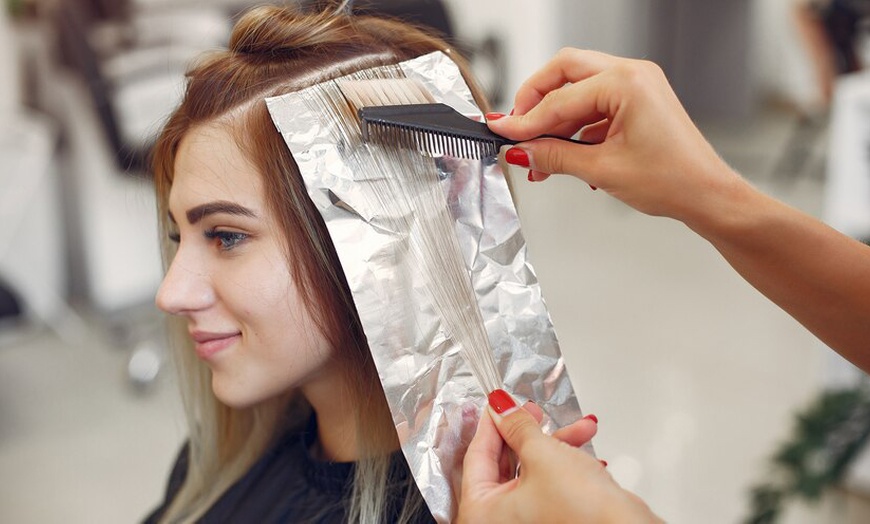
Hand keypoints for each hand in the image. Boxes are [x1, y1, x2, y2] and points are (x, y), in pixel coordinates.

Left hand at [458, 389, 660, 523]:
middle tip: (532, 410)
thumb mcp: (542, 454)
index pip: (478, 456)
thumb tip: (502, 408)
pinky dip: (564, 464)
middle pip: (504, 463)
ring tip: (580, 428)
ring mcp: (525, 522)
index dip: (492, 423)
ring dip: (556, 445)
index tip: (500, 403)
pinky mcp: (549, 519)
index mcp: (482, 513)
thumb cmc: (583, 513)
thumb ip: (517, 427)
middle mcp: (499, 522)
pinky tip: (584, 448)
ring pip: (531, 470)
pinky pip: (547, 483)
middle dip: (527, 433)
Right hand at [487, 48, 744, 227]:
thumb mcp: (602, 169)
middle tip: (515, 128)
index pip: (559, 99)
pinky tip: (562, 156)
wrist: (707, 195)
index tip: (501, 131)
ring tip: (537, 156)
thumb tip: (521, 151)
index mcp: (627, 83)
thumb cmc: (674, 180)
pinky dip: (574, 128)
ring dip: (554, 120)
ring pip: (577, 90)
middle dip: (536, 101)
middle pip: (565, 73)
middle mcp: (633, 75)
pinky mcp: (637, 102)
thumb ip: (554, 157)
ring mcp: (637, 86)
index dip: (525, 120)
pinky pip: (594, 106)